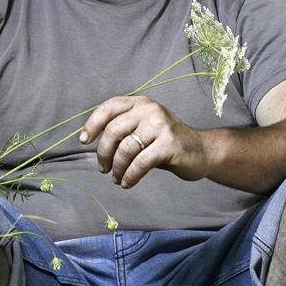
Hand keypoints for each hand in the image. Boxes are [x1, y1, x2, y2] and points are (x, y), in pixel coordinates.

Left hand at [79, 96, 209, 188]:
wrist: (201, 151)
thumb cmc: (166, 143)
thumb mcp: (144, 127)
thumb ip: (123, 128)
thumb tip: (92, 141)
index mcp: (141, 103)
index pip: (109, 107)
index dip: (93, 124)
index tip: (84, 141)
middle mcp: (150, 110)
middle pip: (113, 130)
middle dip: (103, 153)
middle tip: (103, 168)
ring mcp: (161, 126)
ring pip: (125, 149)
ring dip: (116, 168)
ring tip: (116, 178)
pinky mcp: (169, 144)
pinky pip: (140, 163)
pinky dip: (130, 176)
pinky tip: (127, 182)